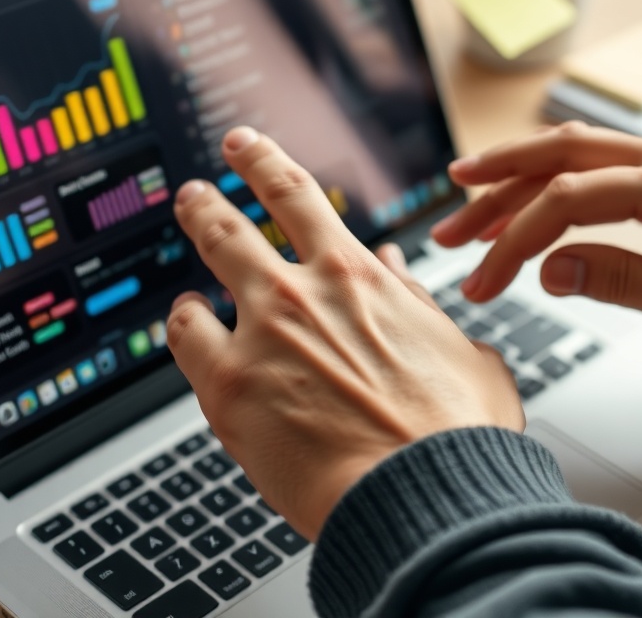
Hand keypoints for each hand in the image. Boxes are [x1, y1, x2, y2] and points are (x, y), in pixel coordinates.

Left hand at [167, 127, 522, 539]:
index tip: (244, 146)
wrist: (425, 495)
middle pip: (233, 222)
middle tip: (196, 191)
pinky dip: (182, 322)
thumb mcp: (459, 349)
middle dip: (208, 200)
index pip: (296, 194)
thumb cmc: (454, 432)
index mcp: (356, 276)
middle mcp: (300, 293)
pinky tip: (186, 323)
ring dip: (190, 255)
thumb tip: (397, 268)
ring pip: (204, 270)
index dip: (262, 161)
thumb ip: (418, 303)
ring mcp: (260, 335)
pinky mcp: (229, 388)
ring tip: (185, 267)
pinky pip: (184, 337)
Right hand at [431, 122, 641, 349]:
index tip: (481, 283)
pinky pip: (603, 162)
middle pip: (558, 160)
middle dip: (493, 191)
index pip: (567, 203)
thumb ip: (625, 281)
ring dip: (517, 177)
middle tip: (445, 229)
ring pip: (575, 153)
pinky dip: (556, 177)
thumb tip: (552, 269)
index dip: (513, 244)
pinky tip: (531, 194)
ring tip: (466, 204)